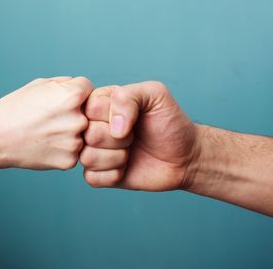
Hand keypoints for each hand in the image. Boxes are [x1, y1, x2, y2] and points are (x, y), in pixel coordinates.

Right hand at [0, 76, 92, 169]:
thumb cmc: (15, 108)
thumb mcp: (41, 84)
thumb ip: (67, 83)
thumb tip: (85, 88)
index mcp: (73, 96)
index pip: (88, 88)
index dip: (73, 92)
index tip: (57, 100)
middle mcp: (78, 119)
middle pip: (89, 112)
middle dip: (75, 113)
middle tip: (51, 119)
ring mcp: (75, 142)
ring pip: (83, 133)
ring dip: (71, 133)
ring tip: (47, 132)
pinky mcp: (69, 161)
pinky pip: (75, 151)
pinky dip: (63, 149)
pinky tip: (46, 145)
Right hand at [80, 81, 200, 190]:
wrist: (184, 156)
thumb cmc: (169, 122)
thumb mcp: (155, 94)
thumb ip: (129, 95)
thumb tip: (114, 127)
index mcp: (100, 102)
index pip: (90, 108)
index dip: (114, 115)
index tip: (134, 116)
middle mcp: (91, 126)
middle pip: (88, 134)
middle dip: (119, 138)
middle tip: (134, 136)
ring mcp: (94, 151)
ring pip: (87, 157)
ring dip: (117, 157)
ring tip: (131, 151)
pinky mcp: (99, 175)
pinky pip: (92, 178)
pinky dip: (114, 175)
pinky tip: (127, 167)